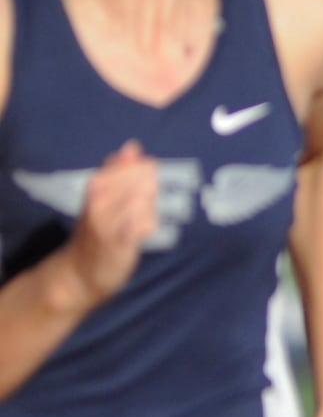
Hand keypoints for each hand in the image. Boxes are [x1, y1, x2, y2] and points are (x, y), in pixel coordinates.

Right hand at [64, 139, 157, 304]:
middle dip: (150, 192)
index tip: (139, 189)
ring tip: (136, 222)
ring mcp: (108, 222)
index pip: (133, 165)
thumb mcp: (103, 196)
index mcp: (96, 186)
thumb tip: (133, 145)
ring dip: (149, 211)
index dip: (146, 175)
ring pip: (144, 202)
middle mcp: (99, 201)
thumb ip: (118, 171)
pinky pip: (143, 226)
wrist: (78, 271)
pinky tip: (144, 232)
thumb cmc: (98, 228)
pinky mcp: (119, 244)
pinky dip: (148, 225)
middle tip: (137, 209)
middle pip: (141, 181)